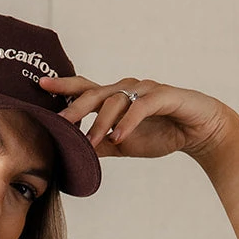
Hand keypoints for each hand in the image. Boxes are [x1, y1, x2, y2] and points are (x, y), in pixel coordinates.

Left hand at [38, 72, 238, 160]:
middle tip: (61, 122)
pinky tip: (119, 137)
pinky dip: (128, 122)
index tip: (40, 85)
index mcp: (115, 99)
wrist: (199, 131)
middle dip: (76, 107)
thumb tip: (72, 152)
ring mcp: (144, 90)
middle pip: (95, 93)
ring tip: (92, 142)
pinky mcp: (163, 96)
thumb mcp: (124, 145)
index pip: (84, 89)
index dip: (63, 87)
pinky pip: (140, 107)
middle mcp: (126, 90)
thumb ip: (100, 146)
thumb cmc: (162, 133)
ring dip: (102, 123)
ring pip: (116, 101)